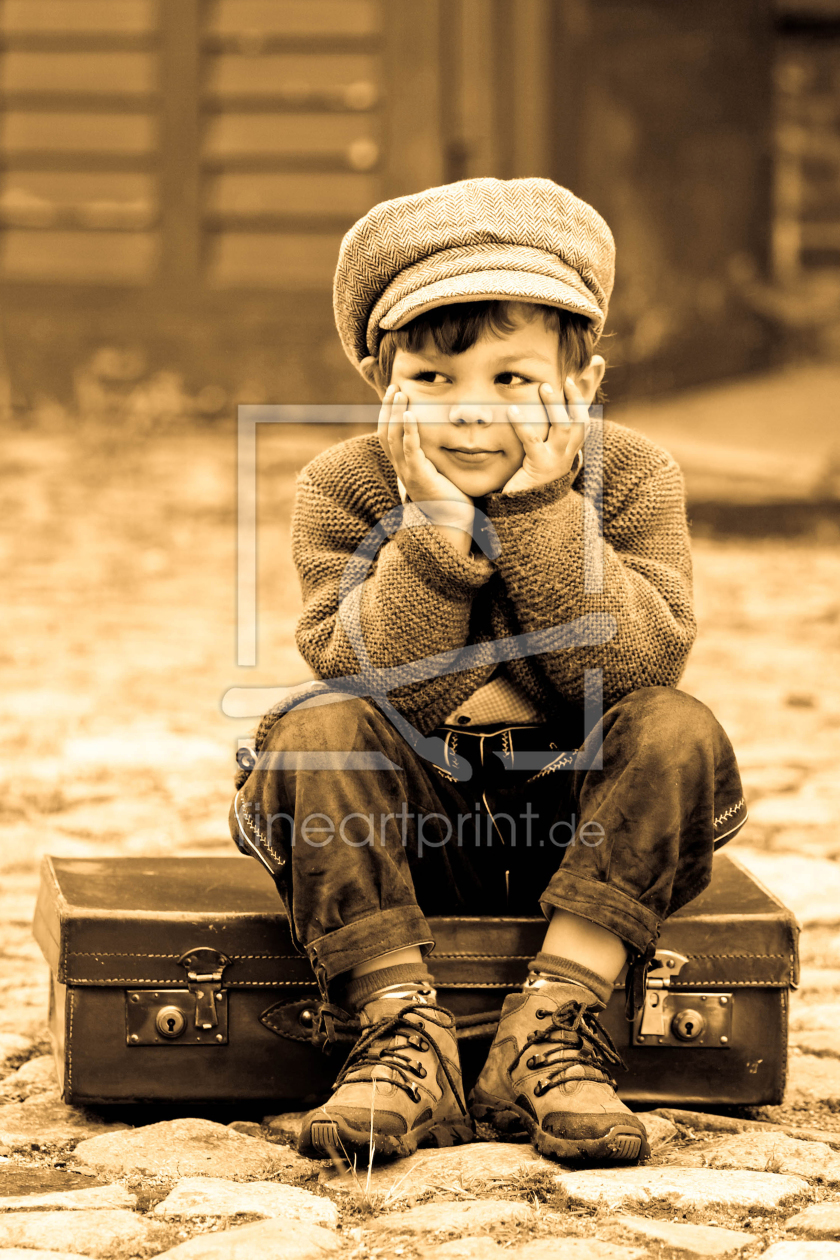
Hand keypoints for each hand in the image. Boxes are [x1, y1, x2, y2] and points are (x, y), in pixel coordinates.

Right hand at [377, 386, 473, 527]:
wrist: (454, 523)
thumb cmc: (452, 496)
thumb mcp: (441, 468)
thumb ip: (437, 452)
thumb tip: (448, 431)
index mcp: (404, 465)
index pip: (388, 434)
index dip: (388, 413)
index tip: (395, 393)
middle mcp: (401, 467)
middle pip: (385, 432)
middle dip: (389, 408)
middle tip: (394, 387)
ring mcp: (408, 472)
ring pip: (393, 438)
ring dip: (396, 414)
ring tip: (401, 394)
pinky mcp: (419, 477)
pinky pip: (410, 451)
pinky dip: (409, 431)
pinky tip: (412, 414)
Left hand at [501, 378, 588, 494]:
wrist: (526, 512)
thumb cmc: (530, 481)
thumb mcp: (541, 456)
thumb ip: (543, 437)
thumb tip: (544, 414)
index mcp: (570, 450)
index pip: (583, 420)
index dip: (582, 398)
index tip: (579, 374)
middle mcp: (567, 454)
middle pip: (579, 421)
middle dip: (576, 398)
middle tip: (565, 379)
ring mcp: (556, 461)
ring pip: (563, 427)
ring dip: (555, 406)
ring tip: (543, 387)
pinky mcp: (539, 467)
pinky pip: (533, 442)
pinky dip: (523, 425)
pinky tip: (513, 411)